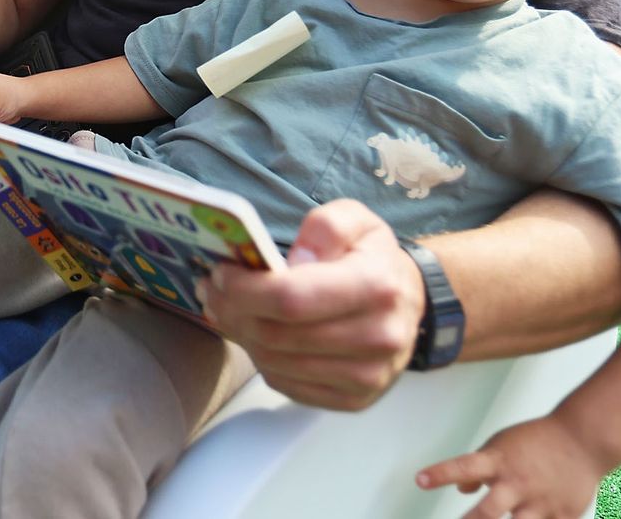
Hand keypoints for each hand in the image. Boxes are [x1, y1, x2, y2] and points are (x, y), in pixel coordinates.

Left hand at [198, 199, 423, 410]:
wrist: (411, 303)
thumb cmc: (372, 257)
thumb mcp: (357, 220)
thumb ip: (325, 227)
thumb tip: (293, 261)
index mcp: (376, 286)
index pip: (292, 298)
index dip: (245, 289)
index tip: (221, 273)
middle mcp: (377, 337)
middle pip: (277, 335)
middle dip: (231, 311)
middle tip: (210, 290)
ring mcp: (368, 376)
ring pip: (276, 364)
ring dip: (240, 336)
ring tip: (225, 309)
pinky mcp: (354, 400)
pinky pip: (286, 385)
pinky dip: (261, 360)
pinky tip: (254, 334)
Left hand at [415, 414, 608, 518]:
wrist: (582, 439)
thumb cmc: (535, 442)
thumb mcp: (500, 445)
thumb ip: (478, 469)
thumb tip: (462, 491)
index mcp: (499, 461)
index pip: (464, 466)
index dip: (441, 474)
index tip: (420, 481)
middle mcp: (518, 483)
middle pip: (491, 510)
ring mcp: (541, 502)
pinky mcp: (564, 516)